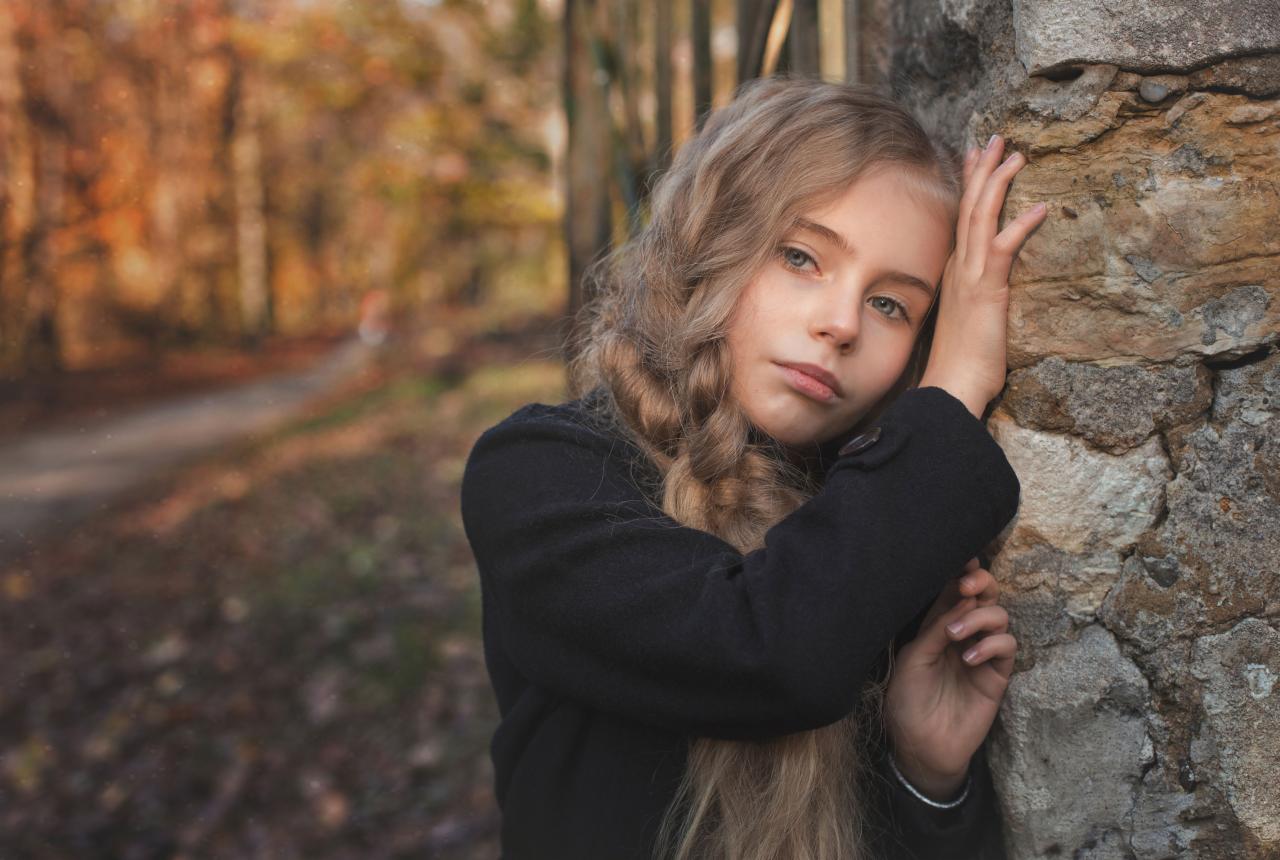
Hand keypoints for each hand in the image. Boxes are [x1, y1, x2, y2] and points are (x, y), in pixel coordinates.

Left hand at [882, 556, 1016, 798]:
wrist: (921, 746)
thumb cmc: (908, 702)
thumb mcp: (913, 659)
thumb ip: (936, 629)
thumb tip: (963, 599)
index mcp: (937, 626)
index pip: (954, 590)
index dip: (961, 572)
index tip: (963, 559)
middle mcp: (963, 634)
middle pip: (985, 596)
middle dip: (981, 583)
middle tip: (967, 585)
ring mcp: (982, 654)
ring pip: (999, 618)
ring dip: (980, 618)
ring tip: (955, 635)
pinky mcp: (997, 676)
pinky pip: (1007, 649)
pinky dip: (992, 646)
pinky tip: (970, 659)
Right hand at [918, 135, 1047, 418]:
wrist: (951, 386)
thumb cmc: (962, 364)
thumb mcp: (972, 324)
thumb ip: (979, 302)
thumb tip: (988, 298)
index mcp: (956, 273)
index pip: (962, 220)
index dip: (970, 186)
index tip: (977, 158)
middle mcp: (959, 268)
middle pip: (970, 208)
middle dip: (983, 170)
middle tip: (995, 138)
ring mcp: (970, 277)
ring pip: (981, 218)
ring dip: (999, 183)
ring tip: (1016, 154)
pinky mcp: (986, 291)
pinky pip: (1003, 250)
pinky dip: (1021, 226)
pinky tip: (1041, 208)